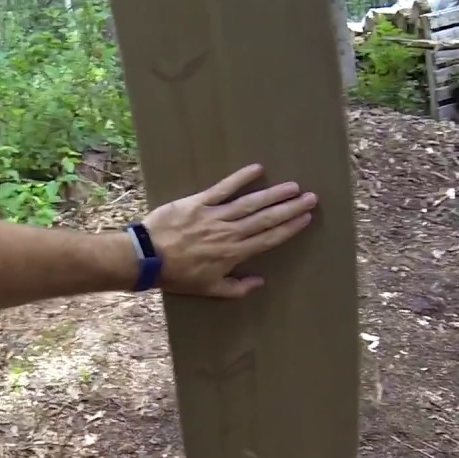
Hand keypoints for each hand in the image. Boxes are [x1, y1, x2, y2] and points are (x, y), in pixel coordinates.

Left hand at [142, 163, 317, 298]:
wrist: (148, 258)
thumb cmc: (177, 275)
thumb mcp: (208, 289)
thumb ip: (236, 288)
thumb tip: (260, 283)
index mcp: (234, 253)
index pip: (269, 238)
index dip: (290, 228)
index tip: (306, 218)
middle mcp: (230, 232)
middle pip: (266, 218)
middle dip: (290, 208)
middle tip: (310, 198)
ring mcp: (215, 215)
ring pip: (251, 203)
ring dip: (273, 194)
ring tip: (293, 186)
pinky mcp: (199, 202)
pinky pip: (223, 188)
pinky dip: (241, 178)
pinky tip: (257, 169)